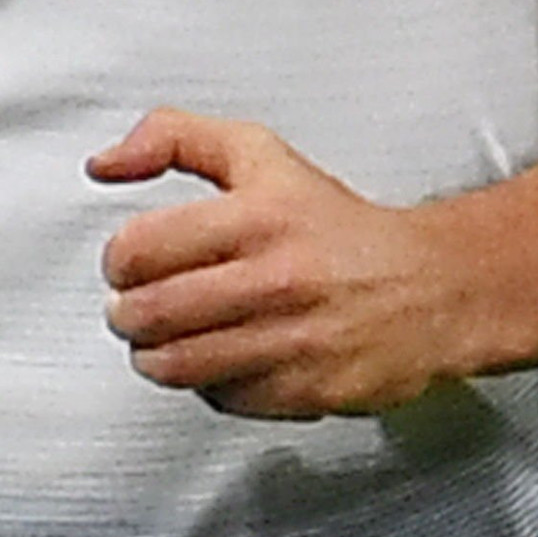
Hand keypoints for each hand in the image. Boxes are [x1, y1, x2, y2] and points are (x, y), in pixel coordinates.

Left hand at [88, 108, 487, 417]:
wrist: (433, 288)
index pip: (138, 249)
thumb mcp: (256, 154)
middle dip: (126, 314)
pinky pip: (223, 399)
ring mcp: (292, 341)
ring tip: (164, 339)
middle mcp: (275, 278)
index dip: (118, 261)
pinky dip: (208, 384)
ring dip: (154, 355)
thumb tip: (104, 163)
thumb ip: (172, 138)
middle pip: (150, 314)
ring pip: (177, 364)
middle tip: (134, 308)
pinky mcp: (308, 391)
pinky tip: (220, 359)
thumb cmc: (338, 225)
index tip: (127, 264)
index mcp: (256, 215)